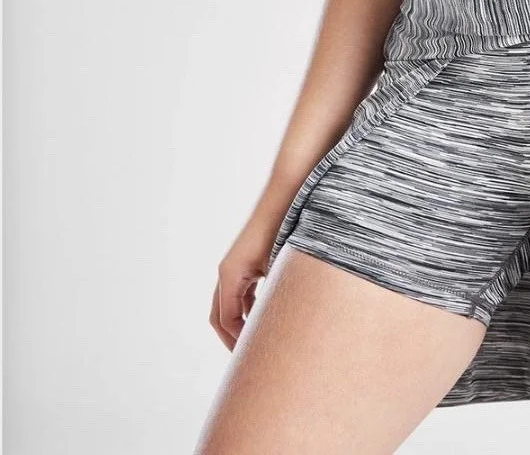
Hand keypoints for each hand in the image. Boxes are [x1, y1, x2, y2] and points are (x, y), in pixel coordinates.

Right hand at [208, 215, 277, 349]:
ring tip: (259, 341)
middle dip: (233, 337)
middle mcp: (227, 272)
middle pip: (221, 316)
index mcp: (229, 276)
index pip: (226, 320)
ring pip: (230, 304)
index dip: (237, 341)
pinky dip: (248, 308)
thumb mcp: (277, 269)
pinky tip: (266, 315)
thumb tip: (280, 329)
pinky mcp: (245, 261)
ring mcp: (235, 266)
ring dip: (240, 323)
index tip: (254, 355)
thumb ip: (273, 299)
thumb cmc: (281, 230)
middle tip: (251, 357)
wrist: (284, 198)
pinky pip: (240, 292)